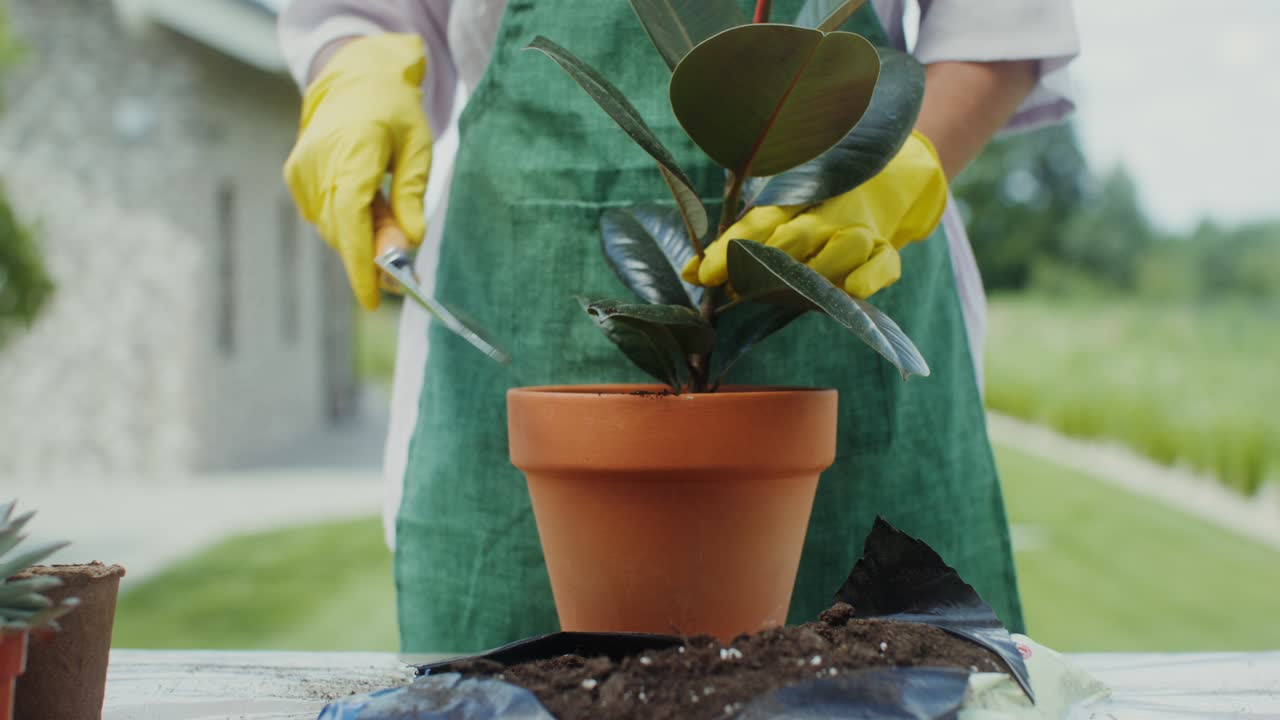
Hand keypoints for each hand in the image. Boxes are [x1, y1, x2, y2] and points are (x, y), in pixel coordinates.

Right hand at [284, 34, 432, 309]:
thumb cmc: (394, 110)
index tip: (372, 301)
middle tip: (405, 274)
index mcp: (352, 151)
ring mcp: (302, 172)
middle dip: (371, 259)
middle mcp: (317, 164)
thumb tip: (408, 246)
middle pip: (342, 231)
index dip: (360, 264)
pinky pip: (324, 216)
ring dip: (362, 240)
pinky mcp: (296, 177)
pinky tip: (370, 209)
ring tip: (393, 229)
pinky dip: (348, 223)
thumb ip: (410, 198)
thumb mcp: (417, 149)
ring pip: (332, 228)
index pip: (351, 219)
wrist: (354, 78)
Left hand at [683, 131, 946, 298]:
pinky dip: (870, 277)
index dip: (730, 249)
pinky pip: (883, 265)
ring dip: (819, 269)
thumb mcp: (777, 219)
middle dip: (765, 263)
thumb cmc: (815, 210)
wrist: (888, 182)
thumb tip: (687, 273)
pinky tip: (853, 289)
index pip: (759, 223)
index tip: (702, 275)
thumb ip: (736, 246)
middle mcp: (828, 213)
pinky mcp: (887, 253)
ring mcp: (862, 231)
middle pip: (797, 234)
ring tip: (791, 295)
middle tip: (734, 289)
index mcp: (796, 201)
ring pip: (845, 246)